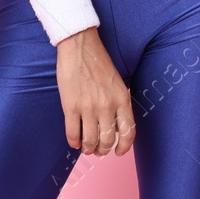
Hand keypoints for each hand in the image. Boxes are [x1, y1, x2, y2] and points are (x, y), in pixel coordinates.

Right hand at [55, 28, 135, 156]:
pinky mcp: (71, 107)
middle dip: (102, 150)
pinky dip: (74, 142)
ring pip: (90, 142)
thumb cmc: (99, 62)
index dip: (124, 147)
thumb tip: (115, 126)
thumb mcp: (118, 83)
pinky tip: (74, 142)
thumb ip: (118, 104)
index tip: (119, 152)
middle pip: (107, 141)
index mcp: (122, 99)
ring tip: (85, 147)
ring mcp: (88, 108)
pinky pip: (73, 134)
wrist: (80, 46)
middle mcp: (107, 107)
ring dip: (88, 148)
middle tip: (98, 150)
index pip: (128, 133)